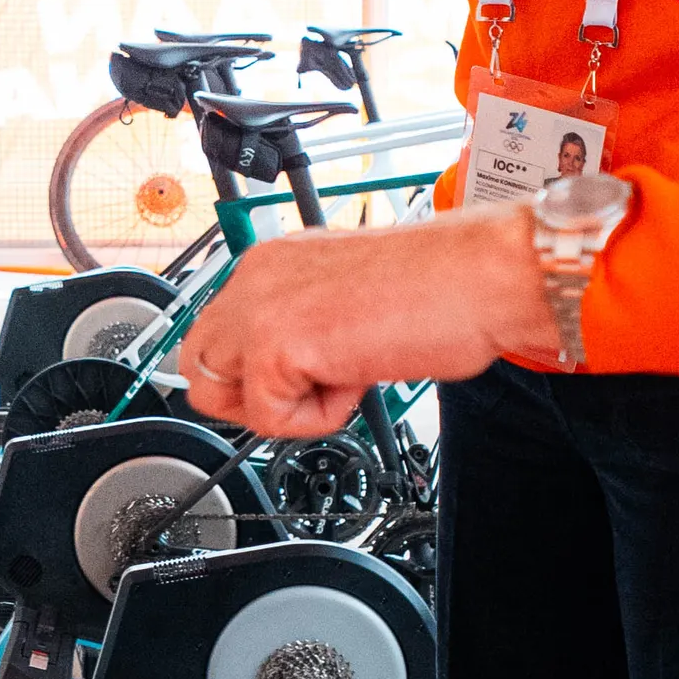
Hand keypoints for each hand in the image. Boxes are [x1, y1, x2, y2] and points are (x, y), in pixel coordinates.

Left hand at [179, 204, 560, 433]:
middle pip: (197, 362)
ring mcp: (261, 305)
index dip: (253, 372)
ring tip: (338, 381)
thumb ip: (305, 327)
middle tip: (310, 392)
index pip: (217, 330)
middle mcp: (257, 274)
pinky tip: (358, 377)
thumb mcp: (348, 302)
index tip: (302, 378)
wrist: (481, 276)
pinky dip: (316, 418)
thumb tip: (289, 368)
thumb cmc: (442, 288)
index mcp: (274, 260)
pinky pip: (267, 418)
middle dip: (248, 396)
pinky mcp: (276, 342)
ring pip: (216, 392)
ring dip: (277, 405)